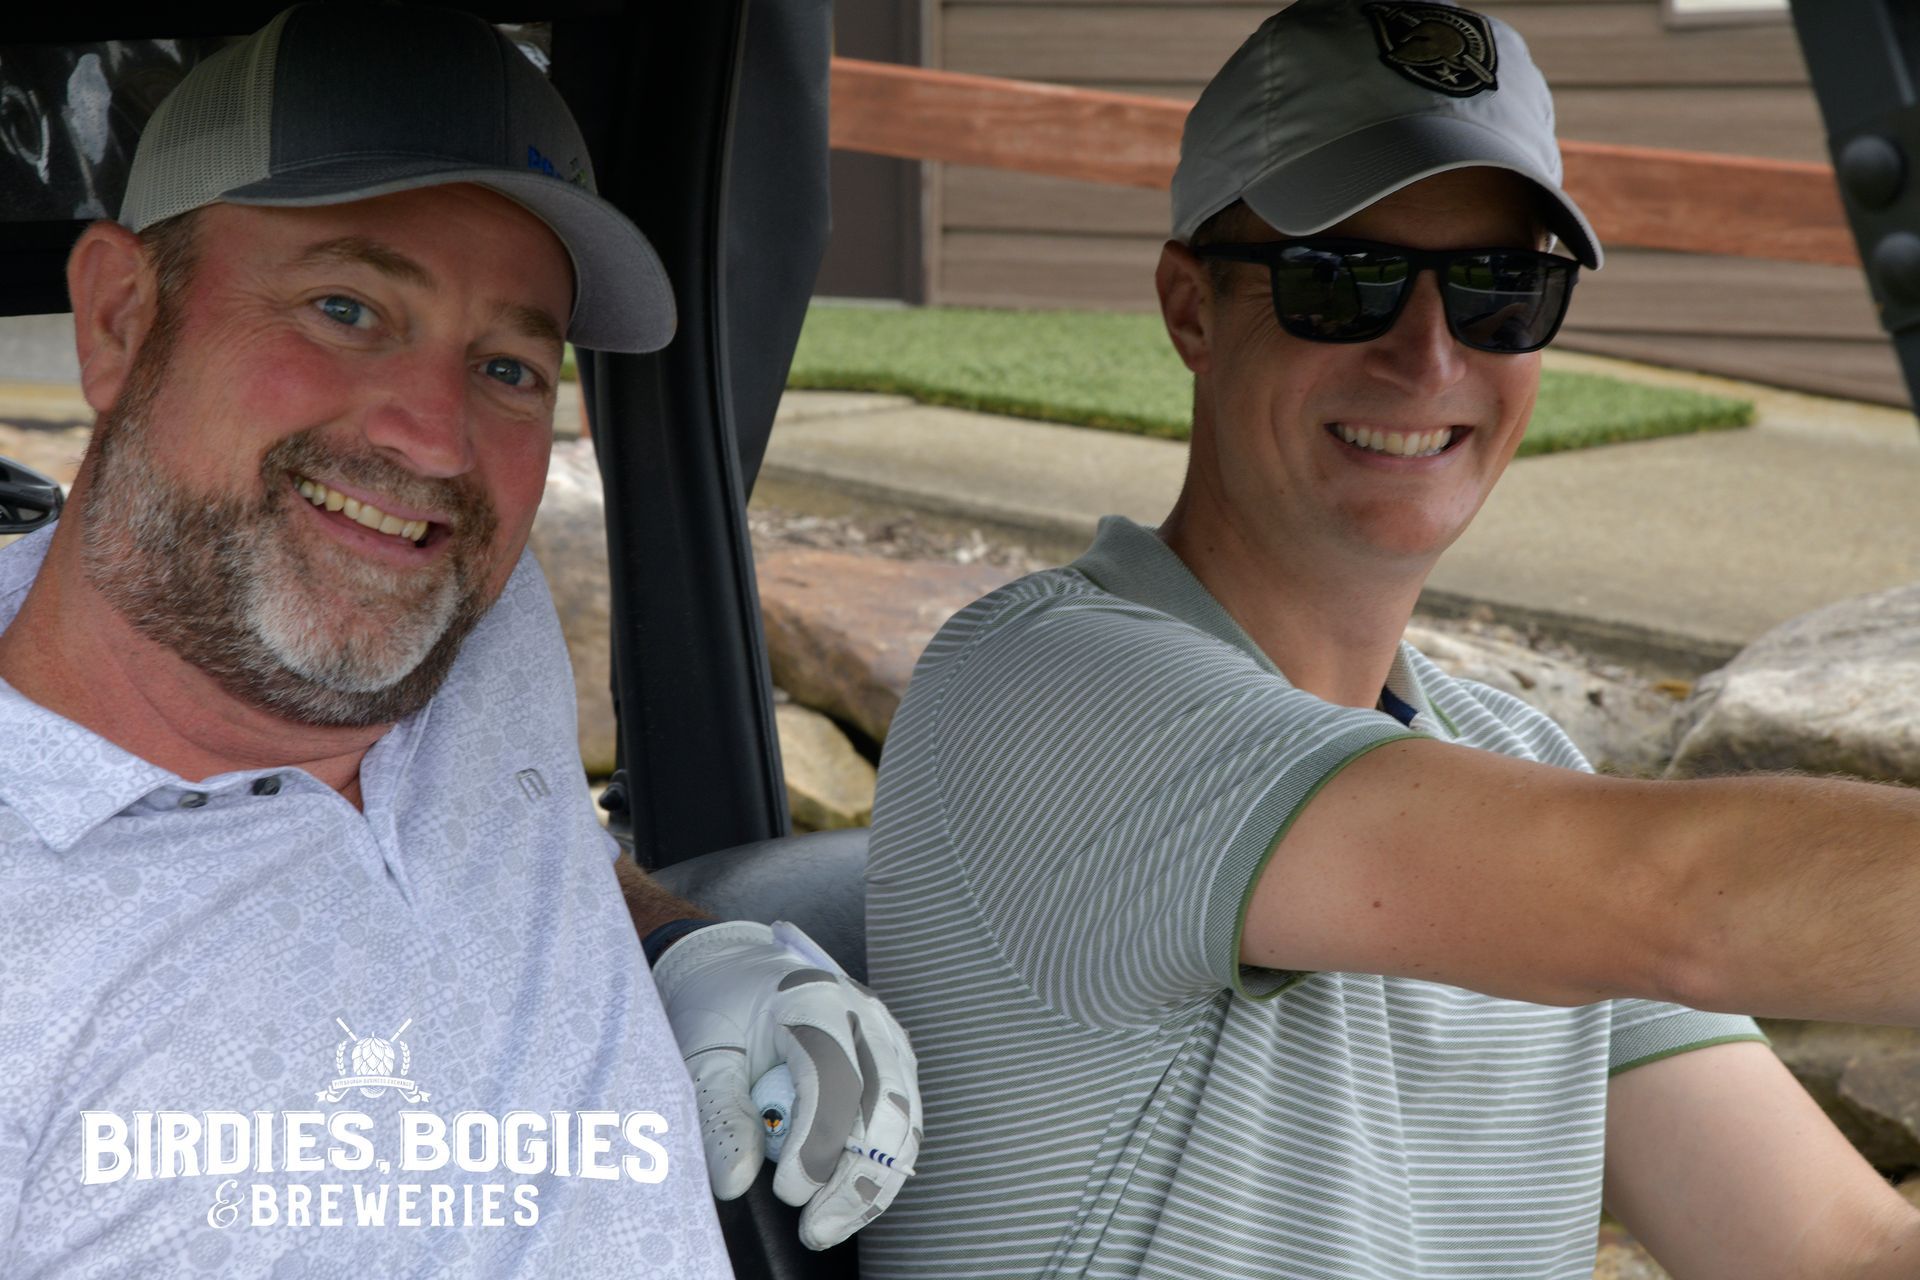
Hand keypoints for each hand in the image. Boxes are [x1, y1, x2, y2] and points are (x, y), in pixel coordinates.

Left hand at [651, 919, 920, 1248]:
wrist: (739, 972)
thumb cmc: (717, 1010)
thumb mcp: (700, 1055)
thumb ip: (720, 1113)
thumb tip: (736, 1181)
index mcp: (813, 998)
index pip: (834, 1078)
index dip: (816, 1143)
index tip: (787, 1192)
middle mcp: (864, 1014)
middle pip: (885, 1105)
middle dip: (855, 1179)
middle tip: (816, 1227)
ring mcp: (887, 1037)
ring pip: (905, 1121)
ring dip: (874, 1184)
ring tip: (829, 1226)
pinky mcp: (895, 1061)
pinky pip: (903, 1122)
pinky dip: (881, 1168)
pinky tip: (848, 1200)